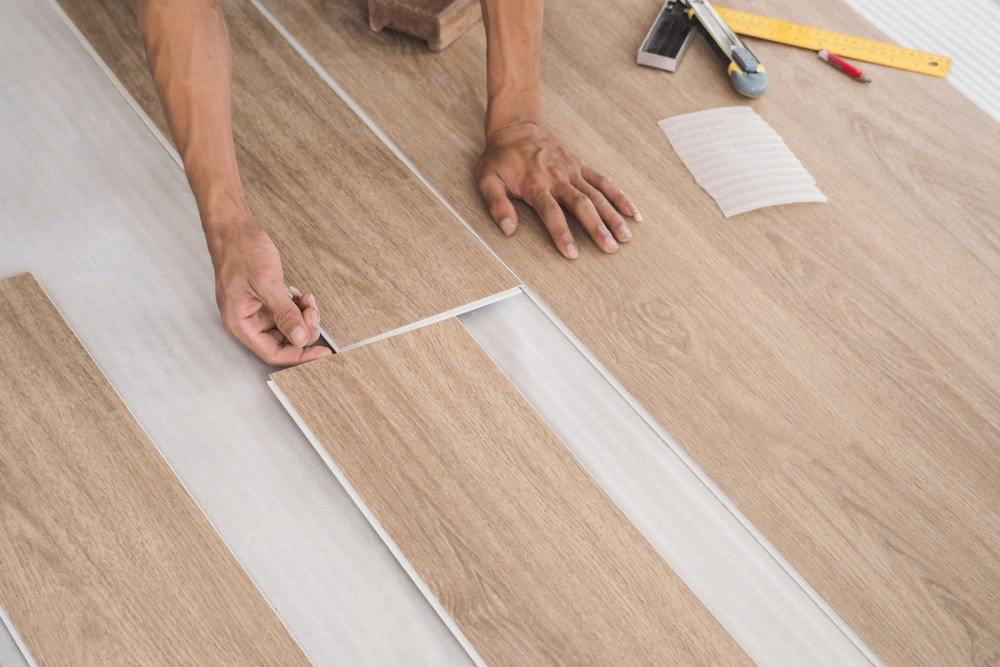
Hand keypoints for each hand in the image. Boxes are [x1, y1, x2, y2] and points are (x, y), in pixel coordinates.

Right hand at [208, 221, 330, 365]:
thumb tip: (299, 338)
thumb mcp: (266, 282)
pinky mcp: (265, 302)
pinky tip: (303, 297)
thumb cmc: (241, 251)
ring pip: (287, 328)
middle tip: (313, 313)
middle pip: (283, 343)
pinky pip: (286, 314)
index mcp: (240, 323)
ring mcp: (256, 312)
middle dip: (303, 330)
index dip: (300, 356)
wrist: (235, 230)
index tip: (322, 352)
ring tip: (308, 302)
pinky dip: (298, 308)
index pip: (273, 353)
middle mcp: (247, 322)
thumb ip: (284, 313)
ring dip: (303, 317)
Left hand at [476, 122, 640, 258]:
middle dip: (596, 227)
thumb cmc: (500, 158)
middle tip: (609, 248)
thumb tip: (508, 229)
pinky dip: (619, 196)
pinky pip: (603, 181)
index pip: (551, 212)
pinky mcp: (581, 165)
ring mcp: (572, 170)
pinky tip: (631, 211)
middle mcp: (558, 177)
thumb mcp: (488, 180)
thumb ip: (497, 204)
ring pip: (596, 194)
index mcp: (535, 184)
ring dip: (612, 216)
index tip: (572, 253)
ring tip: (625, 236)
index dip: (562, 233)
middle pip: (581, 205)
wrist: (515, 128)